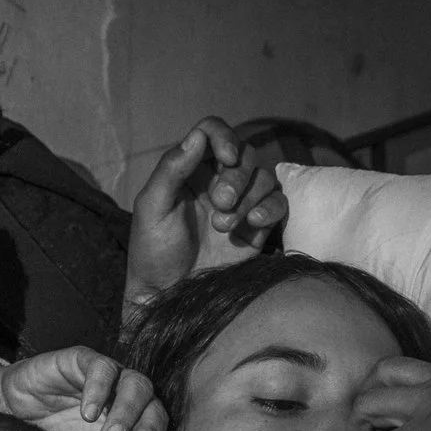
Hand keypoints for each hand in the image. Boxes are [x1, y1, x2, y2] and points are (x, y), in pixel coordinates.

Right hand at [0, 347, 177, 430]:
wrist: (15, 411)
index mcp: (136, 427)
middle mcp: (129, 402)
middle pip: (156, 410)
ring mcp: (111, 380)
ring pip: (137, 385)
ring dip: (128, 411)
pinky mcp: (85, 361)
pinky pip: (102, 368)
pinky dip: (99, 388)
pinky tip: (87, 411)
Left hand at [123, 118, 285, 321]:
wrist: (170, 297)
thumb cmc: (153, 252)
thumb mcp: (152, 207)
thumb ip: (172, 169)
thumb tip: (199, 136)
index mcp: (188, 170)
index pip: (212, 133)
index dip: (224, 137)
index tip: (225, 157)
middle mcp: (216, 181)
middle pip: (244, 154)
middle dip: (236, 177)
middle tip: (220, 203)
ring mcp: (239, 204)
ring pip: (264, 177)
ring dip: (249, 196)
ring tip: (224, 226)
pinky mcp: (257, 228)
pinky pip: (278, 204)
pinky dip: (270, 208)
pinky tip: (253, 223)